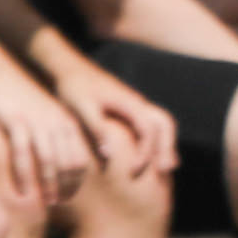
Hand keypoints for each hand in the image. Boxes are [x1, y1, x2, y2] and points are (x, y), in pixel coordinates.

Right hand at [0, 78, 93, 203]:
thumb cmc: (22, 102)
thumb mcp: (46, 117)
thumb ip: (57, 138)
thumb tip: (62, 168)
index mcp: (68, 123)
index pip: (80, 159)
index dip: (77, 181)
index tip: (69, 198)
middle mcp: (57, 123)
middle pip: (68, 162)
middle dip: (66, 186)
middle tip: (58, 204)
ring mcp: (38, 122)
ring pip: (49, 160)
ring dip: (48, 184)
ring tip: (47, 202)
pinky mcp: (17, 121)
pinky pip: (23, 153)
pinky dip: (24, 174)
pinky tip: (22, 191)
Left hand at [60, 66, 178, 182]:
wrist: (69, 68)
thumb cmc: (74, 86)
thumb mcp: (82, 107)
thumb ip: (96, 128)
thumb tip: (108, 155)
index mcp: (130, 103)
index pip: (149, 129)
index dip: (145, 151)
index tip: (134, 170)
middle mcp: (138, 103)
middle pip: (166, 124)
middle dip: (168, 147)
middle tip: (166, 170)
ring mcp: (135, 106)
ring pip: (161, 124)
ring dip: (165, 145)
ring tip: (165, 167)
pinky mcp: (129, 109)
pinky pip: (150, 126)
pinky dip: (155, 141)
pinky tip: (150, 157)